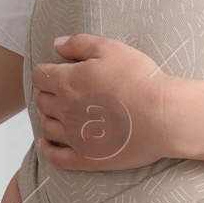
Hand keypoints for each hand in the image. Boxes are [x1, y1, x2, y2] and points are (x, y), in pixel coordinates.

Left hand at [33, 34, 183, 170]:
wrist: (164, 117)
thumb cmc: (140, 79)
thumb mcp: (111, 49)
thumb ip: (79, 44)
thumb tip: (57, 44)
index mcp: (67, 82)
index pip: (40, 76)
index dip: (45, 72)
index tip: (53, 72)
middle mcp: (64, 110)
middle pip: (42, 100)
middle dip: (47, 93)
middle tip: (58, 91)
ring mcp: (74, 137)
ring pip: (46, 126)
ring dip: (47, 117)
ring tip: (56, 113)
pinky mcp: (86, 158)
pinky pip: (56, 157)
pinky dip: (46, 149)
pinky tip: (46, 144)